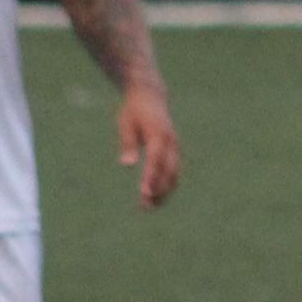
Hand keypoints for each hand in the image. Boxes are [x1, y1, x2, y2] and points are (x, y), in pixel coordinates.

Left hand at [117, 86, 183, 207]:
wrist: (150, 95)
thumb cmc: (133, 111)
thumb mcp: (126, 124)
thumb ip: (128, 144)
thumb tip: (127, 165)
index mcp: (158, 134)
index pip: (156, 161)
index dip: (151, 178)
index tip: (144, 193)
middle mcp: (171, 142)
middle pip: (170, 172)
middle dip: (159, 190)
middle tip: (145, 206)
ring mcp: (175, 147)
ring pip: (174, 174)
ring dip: (164, 191)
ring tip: (148, 206)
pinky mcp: (174, 151)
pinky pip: (173, 171)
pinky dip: (166, 185)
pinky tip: (154, 196)